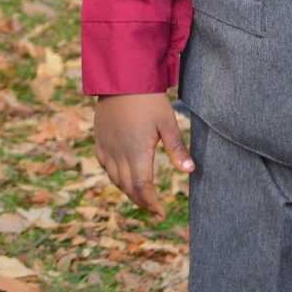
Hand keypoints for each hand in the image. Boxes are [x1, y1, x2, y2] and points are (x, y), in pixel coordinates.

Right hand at [94, 92, 194, 213]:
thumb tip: (190, 171)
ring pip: (115, 179)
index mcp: (137, 152)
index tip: (161, 213)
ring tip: (142, 196)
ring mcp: (107, 147)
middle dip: (142, 201)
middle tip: (154, 208)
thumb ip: (177, 149)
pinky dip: (115, 176)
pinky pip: (105, 165)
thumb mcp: (167, 122)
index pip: (143, 188)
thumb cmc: (148, 99)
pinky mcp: (100, 140)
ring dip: (129, 191)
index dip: (152, 203)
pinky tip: (123, 176)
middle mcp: (119, 153)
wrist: (121, 79)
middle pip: (128, 188)